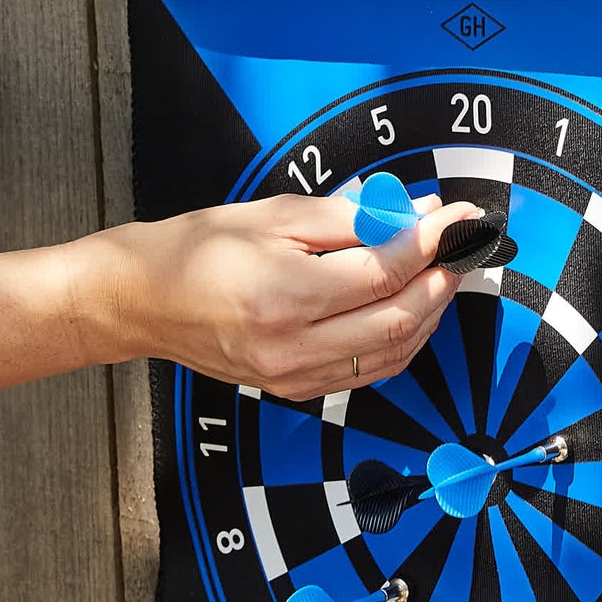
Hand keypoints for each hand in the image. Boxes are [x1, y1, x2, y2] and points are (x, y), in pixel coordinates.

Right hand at [75, 192, 479, 400]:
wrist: (141, 302)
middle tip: (461, 246)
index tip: (459, 215)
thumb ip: (351, 216)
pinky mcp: (296, 390)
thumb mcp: (275, 214)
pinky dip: (402, 340)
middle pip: (400, 319)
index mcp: (285, 297)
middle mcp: (293, 348)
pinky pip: (369, 372)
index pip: (384, 271)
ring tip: (443, 272)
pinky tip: (410, 307)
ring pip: (393, 353)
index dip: (432, 240)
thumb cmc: (199, 248)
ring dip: (430, 312)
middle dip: (442, 279)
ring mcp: (295, 378)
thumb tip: (414, 211)